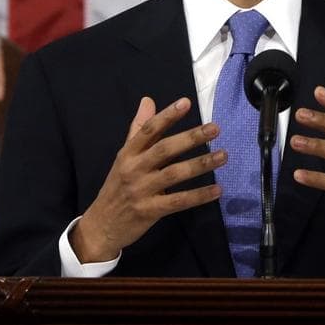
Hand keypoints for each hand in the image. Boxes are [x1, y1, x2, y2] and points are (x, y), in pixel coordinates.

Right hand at [71, 96, 223, 262]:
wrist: (101, 225)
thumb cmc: (117, 186)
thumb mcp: (124, 156)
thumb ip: (138, 129)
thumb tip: (148, 100)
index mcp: (128, 153)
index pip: (148, 129)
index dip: (167, 116)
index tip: (186, 103)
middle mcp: (133, 169)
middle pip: (164, 149)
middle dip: (190, 137)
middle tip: (215, 128)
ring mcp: (141, 190)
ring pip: (174, 174)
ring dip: (200, 164)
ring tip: (223, 156)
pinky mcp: (150, 211)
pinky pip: (178, 201)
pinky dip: (199, 195)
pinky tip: (217, 190)